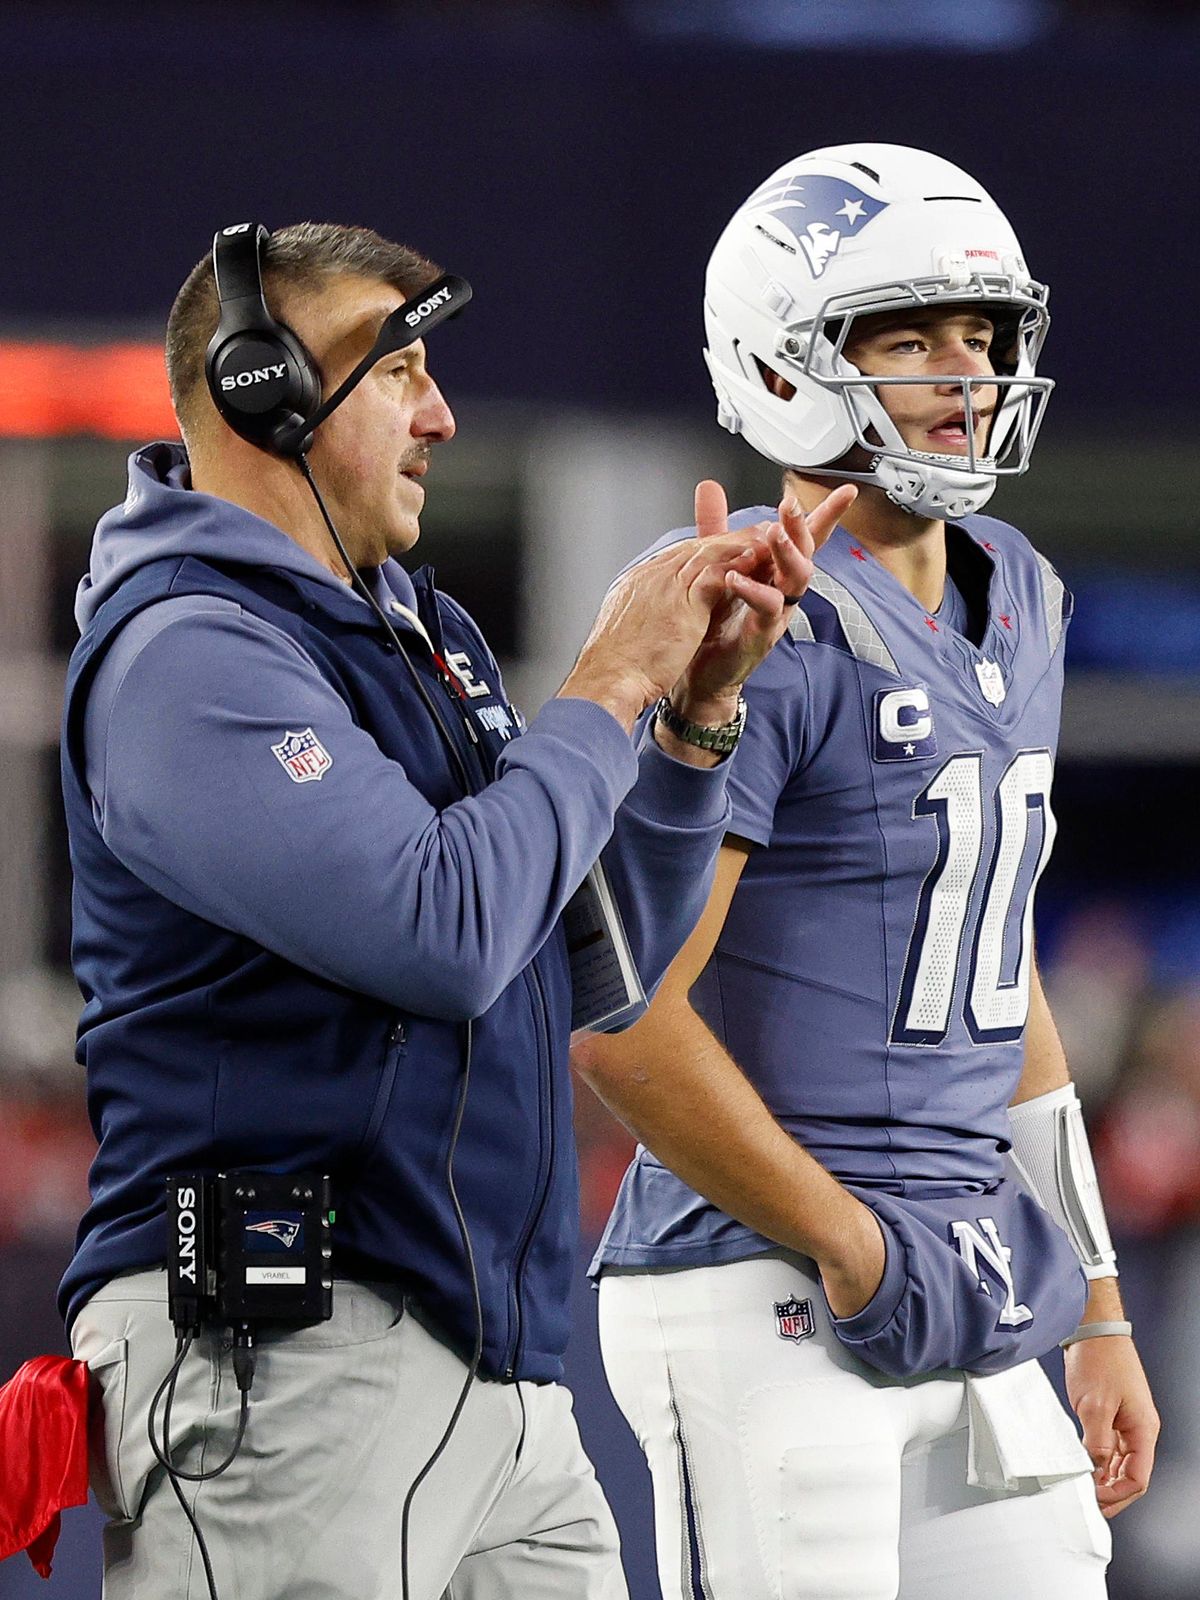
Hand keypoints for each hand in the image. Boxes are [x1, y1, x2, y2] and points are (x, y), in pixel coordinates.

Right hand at [560, 521, 790, 731]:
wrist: (608, 681)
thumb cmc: (615, 669)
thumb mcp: (627, 634)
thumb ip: (643, 619)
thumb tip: (651, 622)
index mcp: (636, 584)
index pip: (674, 558)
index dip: (702, 552)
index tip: (722, 550)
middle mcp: (650, 576)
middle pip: (693, 548)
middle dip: (724, 539)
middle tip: (752, 533)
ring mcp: (665, 585)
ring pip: (708, 554)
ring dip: (739, 545)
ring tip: (764, 540)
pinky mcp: (683, 601)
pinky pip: (716, 573)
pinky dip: (738, 565)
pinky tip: (757, 561)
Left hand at [669, 480, 855, 725]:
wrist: (701, 671)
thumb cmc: (714, 620)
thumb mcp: (715, 564)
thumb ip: (715, 526)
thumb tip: (710, 487)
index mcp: (776, 570)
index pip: (805, 537)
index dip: (826, 514)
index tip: (846, 491)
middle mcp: (784, 589)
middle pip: (805, 551)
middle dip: (802, 525)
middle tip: (791, 504)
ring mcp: (779, 611)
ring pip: (796, 577)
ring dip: (787, 553)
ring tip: (773, 533)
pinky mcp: (764, 632)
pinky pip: (768, 607)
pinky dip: (753, 590)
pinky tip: (738, 578)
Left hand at [1065, 1334, 1159, 1517]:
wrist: (1092, 1327)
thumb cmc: (1099, 1358)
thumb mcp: (1095, 1406)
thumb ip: (1097, 1443)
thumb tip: (1096, 1470)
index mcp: (1143, 1429)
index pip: (1138, 1478)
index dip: (1117, 1494)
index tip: (1096, 1500)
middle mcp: (1139, 1427)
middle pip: (1132, 1473)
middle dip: (1112, 1490)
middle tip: (1090, 1500)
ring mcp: (1126, 1419)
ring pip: (1121, 1460)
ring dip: (1105, 1475)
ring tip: (1085, 1486)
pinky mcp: (1112, 1411)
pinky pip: (1110, 1444)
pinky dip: (1099, 1457)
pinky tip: (1085, 1462)